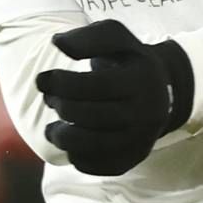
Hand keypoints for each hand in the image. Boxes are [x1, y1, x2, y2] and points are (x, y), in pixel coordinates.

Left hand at [35, 19, 196, 175]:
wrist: (159, 90)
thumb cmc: (127, 61)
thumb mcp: (115, 37)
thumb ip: (88, 36)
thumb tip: (58, 44)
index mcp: (142, 80)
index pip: (93, 86)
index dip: (60, 82)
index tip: (43, 79)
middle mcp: (147, 113)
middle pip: (88, 116)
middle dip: (59, 106)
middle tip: (51, 98)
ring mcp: (141, 140)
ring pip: (89, 146)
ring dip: (61, 136)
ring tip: (53, 127)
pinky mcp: (132, 160)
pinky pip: (95, 166)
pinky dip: (76, 156)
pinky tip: (72, 141)